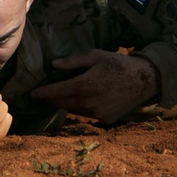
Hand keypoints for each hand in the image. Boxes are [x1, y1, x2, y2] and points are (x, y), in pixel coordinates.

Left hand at [30, 50, 158, 124]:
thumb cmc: (118, 63)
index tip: (31, 94)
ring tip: (66, 95)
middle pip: (62, 103)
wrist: (144, 80)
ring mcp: (96, 114)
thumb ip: (73, 61)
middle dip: (52, 99)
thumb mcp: (95, 56)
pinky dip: (84, 108)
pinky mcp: (105, 120)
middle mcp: (87, 103)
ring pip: (74, 110)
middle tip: (46, 94)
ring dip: (68, 103)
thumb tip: (54, 64)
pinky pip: (88, 115)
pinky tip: (88, 99)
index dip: (42, 94)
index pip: (55, 92)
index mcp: (82, 86)